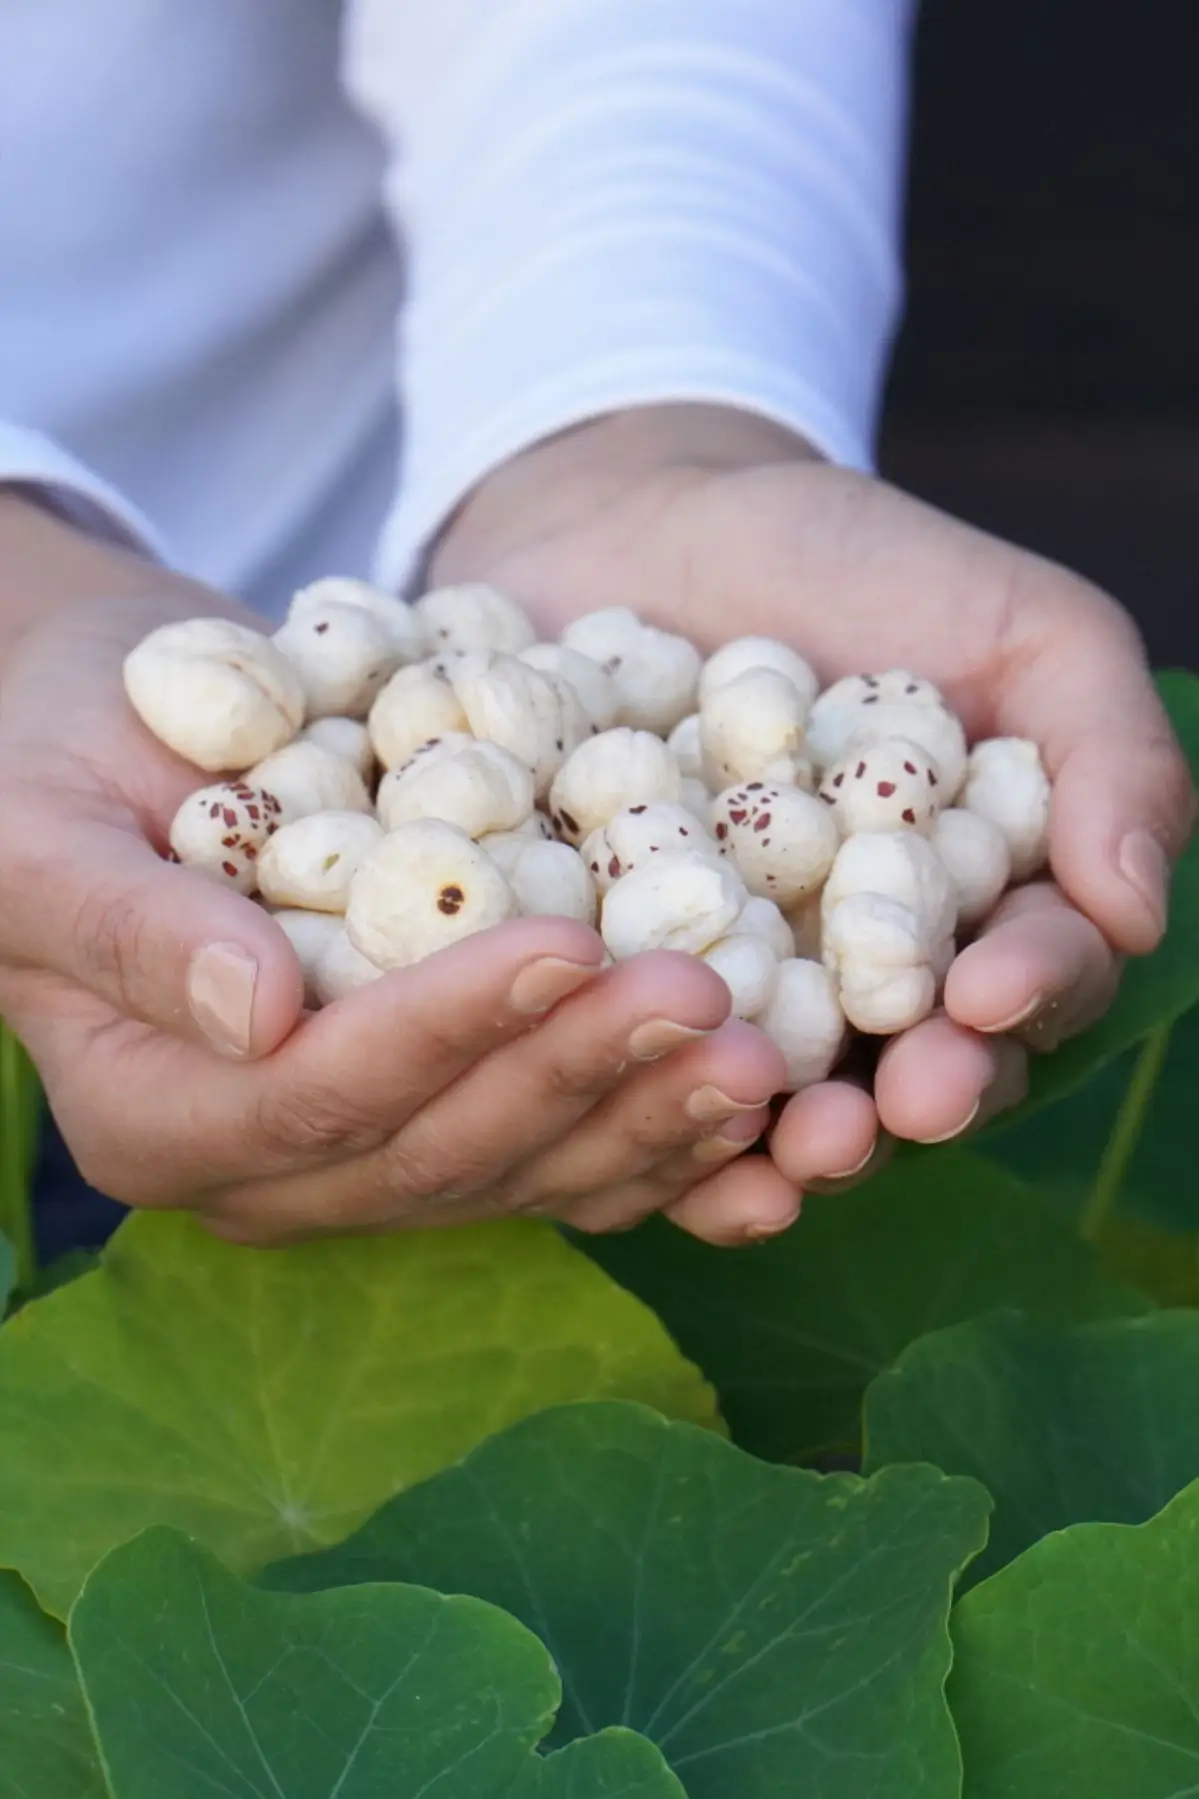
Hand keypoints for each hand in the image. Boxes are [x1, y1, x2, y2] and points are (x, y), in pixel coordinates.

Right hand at [0, 498, 797, 1247]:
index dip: (445, 1030)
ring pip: (516, 1170)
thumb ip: (129, 928)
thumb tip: (259, 1018)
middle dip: (575, 1077)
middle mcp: (263, 1168)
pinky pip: (554, 1150)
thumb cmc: (50, 757)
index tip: (566, 945)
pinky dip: (652, 1128)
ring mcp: (359, 1157)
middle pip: (436, 1151)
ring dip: (642, 1118)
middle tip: (704, 1001)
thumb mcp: (39, 824)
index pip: (316, 1094)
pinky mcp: (439, 1115)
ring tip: (762, 1053)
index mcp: (157, 1113)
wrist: (121, 735)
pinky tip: (756, 1097)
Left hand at [428, 403, 1195, 1210]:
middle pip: (910, 1063)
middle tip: (906, 1105)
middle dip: (918, 1093)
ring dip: (790, 1133)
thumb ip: (1105, 754)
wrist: (645, 519)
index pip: (1030, 977)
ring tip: (790, 1143)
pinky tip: (639, 1119)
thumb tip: (1134, 910)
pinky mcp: (617, 983)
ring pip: (778, 1091)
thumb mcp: (1022, 627)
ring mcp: (739, 983)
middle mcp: (864, 971)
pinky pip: (635, 1062)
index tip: (987, 994)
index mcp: (978, 907)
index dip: (1026, 996)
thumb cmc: (854, 563)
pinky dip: (642, 1101)